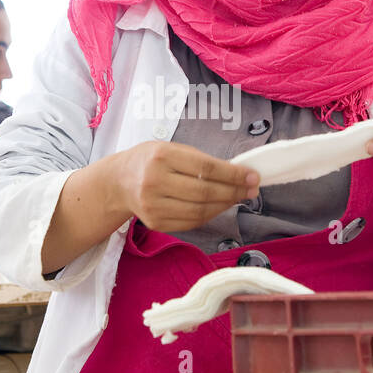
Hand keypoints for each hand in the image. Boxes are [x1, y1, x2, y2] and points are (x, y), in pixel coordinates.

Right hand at [114, 141, 259, 231]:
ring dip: (225, 205)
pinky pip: (191, 222)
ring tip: (238, 197)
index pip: (206, 168)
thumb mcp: (171, 149)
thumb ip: (201, 160)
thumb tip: (238, 173)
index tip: (253, 176)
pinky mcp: (155, 223)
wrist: (118, 181)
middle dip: (234, 192)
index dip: (233, 174)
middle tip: (252, 190)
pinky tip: (220, 206)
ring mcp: (153, 205)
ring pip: (200, 211)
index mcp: (161, 156)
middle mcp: (155, 182)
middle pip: (205, 192)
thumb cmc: (150, 160)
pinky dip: (210, 215)